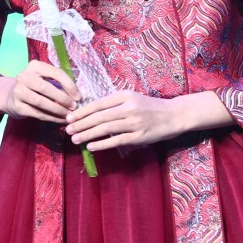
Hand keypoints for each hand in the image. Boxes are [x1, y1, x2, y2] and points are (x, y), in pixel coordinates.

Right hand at [0, 59, 80, 123]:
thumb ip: (58, 83)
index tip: (78, 96)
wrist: (11, 96)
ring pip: (42, 102)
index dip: (69, 85)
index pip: (55, 73)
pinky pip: (37, 113)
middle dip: (63, 99)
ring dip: (58, 110)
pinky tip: (59, 120)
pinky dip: (51, 118)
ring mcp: (18, 92)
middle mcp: (24, 77)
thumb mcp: (43, 79)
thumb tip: (77, 95)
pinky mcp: (17, 106)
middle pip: (47, 88)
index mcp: (34, 66)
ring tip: (68, 115)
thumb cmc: (34, 87)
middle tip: (74, 107)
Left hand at [66, 91, 187, 151]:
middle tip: (68, 129)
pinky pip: (116, 141)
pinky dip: (102, 144)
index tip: (69, 116)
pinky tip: (91, 146)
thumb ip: (114, 103)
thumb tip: (90, 112)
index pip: (99, 103)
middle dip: (81, 123)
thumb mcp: (132, 99)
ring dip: (87, 134)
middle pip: (99, 116)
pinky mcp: (139, 136)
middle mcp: (129, 107)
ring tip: (75, 139)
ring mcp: (134, 122)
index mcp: (125, 95)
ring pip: (105, 128)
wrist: (174, 115)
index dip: (82, 111)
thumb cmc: (150, 107)